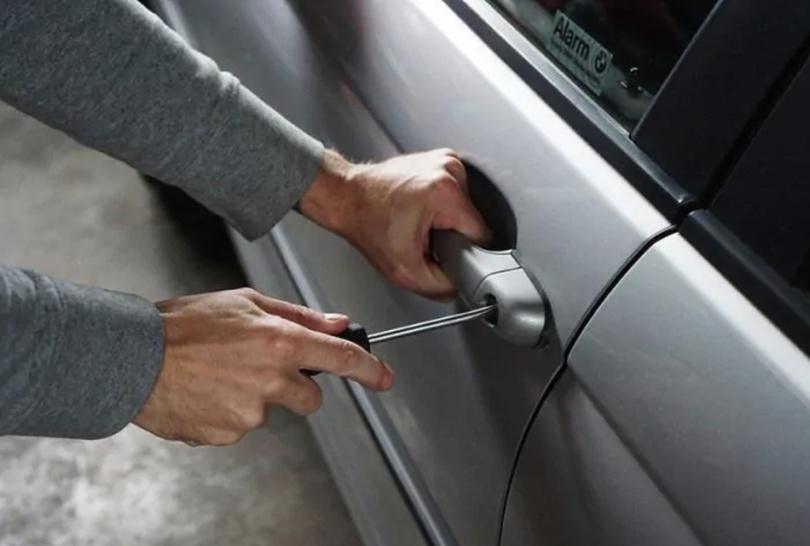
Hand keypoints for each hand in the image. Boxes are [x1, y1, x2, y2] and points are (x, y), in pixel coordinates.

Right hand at [134, 288, 392, 445]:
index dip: (370, 370)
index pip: (341, 359)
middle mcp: (271, 380)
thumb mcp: (244, 302)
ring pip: (271, 411)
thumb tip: (337, 323)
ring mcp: (249, 412)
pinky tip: (206, 392)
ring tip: (219, 374)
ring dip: (255, 397)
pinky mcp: (228, 434)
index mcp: (279, 342)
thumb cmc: (184, 324)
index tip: (384, 378)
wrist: (133, 358)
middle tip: (259, 367)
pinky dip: (229, 412)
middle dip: (294, 387)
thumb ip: (298, 315)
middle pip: (310, 398)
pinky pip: (241, 426)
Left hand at [299, 149, 490, 298]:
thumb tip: (460, 287)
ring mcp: (445, 160)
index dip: (465, 252)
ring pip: (466, 208)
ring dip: (448, 220)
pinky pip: (456, 194)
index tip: (444, 253)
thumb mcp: (405, 271)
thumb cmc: (367, 224)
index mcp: (446, 193)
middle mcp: (449, 170)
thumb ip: (440, 287)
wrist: (347, 197)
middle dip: (453, 235)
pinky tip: (421, 210)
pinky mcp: (441, 159)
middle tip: (425, 237)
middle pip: (473, 221)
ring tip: (420, 221)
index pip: (482, 235)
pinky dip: (443, 206)